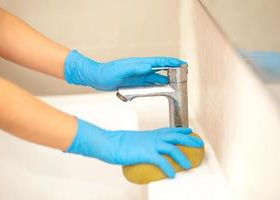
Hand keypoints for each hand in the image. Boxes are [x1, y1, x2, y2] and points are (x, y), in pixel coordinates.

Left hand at [64, 50, 185, 90]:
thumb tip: (149, 66)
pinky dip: (156, 88)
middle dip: (172, 72)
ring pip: (156, 79)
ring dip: (166, 81)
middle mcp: (141, 69)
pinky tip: (161, 91)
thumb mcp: (120, 70)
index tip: (182, 63)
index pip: (159, 62)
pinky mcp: (134, 83)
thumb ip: (134, 68)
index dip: (171, 62)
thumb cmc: (106, 73)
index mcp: (139, 63)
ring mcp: (138, 76)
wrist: (96, 78)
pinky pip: (148, 86)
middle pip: (160, 70)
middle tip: (183, 76)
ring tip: (176, 86)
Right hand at [67, 118, 203, 177]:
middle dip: (188, 140)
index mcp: (150, 134)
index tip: (189, 131)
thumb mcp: (134, 140)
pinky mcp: (146, 154)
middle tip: (197, 144)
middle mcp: (153, 137)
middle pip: (176, 136)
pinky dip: (169, 169)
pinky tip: (172, 175)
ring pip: (172, 149)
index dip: (181, 130)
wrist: (109, 143)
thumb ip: (142, 144)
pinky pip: (162, 162)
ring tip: (188, 165)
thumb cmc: (118, 142)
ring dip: (182, 157)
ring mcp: (150, 145)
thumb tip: (144, 151)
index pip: (170, 130)